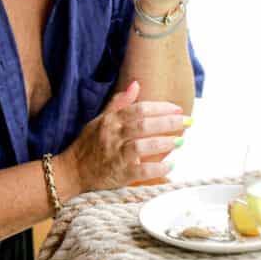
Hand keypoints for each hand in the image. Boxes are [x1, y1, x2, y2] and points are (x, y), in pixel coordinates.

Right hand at [59, 81, 185, 193]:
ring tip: (180, 141)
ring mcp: (115, 155)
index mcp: (111, 120)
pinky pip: (139, 170)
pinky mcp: (118, 174)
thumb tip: (136, 84)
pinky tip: (170, 165)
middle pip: (143, 125)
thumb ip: (119, 103)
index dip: (160, 108)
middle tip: (188, 121)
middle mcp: (113, 136)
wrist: (72, 171)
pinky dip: (156, 168)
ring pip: (141, 145)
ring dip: (163, 143)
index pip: (139, 109)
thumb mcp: (101, 119)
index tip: (178, 109)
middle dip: (168, 122)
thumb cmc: (89, 143)